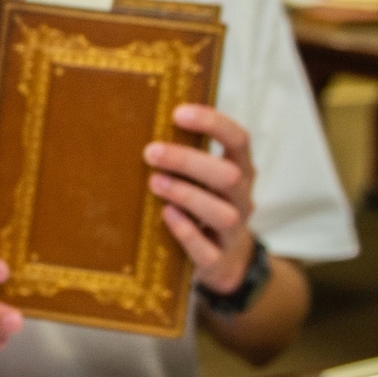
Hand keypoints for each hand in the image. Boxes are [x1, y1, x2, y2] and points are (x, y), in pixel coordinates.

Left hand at [145, 103, 256, 293]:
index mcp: (240, 171)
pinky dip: (186, 232)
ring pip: (223, 213)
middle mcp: (241, 199)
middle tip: (151, 152)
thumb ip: (184, 157)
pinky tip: (166, 216)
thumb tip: (135, 124)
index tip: (178, 113)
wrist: (223, 263)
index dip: (213, 123)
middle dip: (189, 161)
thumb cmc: (201, 206)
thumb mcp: (201, 180)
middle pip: (229, 175)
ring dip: (187, 195)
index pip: (238, 140)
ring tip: (155, 182)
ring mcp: (234, 232)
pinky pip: (207, 250)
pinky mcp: (219, 262)